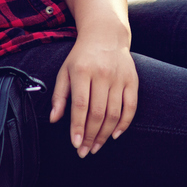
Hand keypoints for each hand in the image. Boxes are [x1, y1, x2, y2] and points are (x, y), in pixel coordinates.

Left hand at [49, 21, 137, 157]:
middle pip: (98, 112)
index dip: (78, 126)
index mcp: (82, 71)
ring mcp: (119, 77)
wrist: (106, 35)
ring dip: (105, 134)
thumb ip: (59, 96)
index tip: (75, 144)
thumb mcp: (65, 71)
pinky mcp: (132, 80)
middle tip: (84, 151)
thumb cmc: (81, 57)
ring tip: (96, 146)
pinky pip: (131, 107)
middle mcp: (102, 74)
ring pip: (114, 113)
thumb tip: (54, 119)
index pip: (80, 105)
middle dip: (90, 135)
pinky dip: (124, 123)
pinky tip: (115, 135)